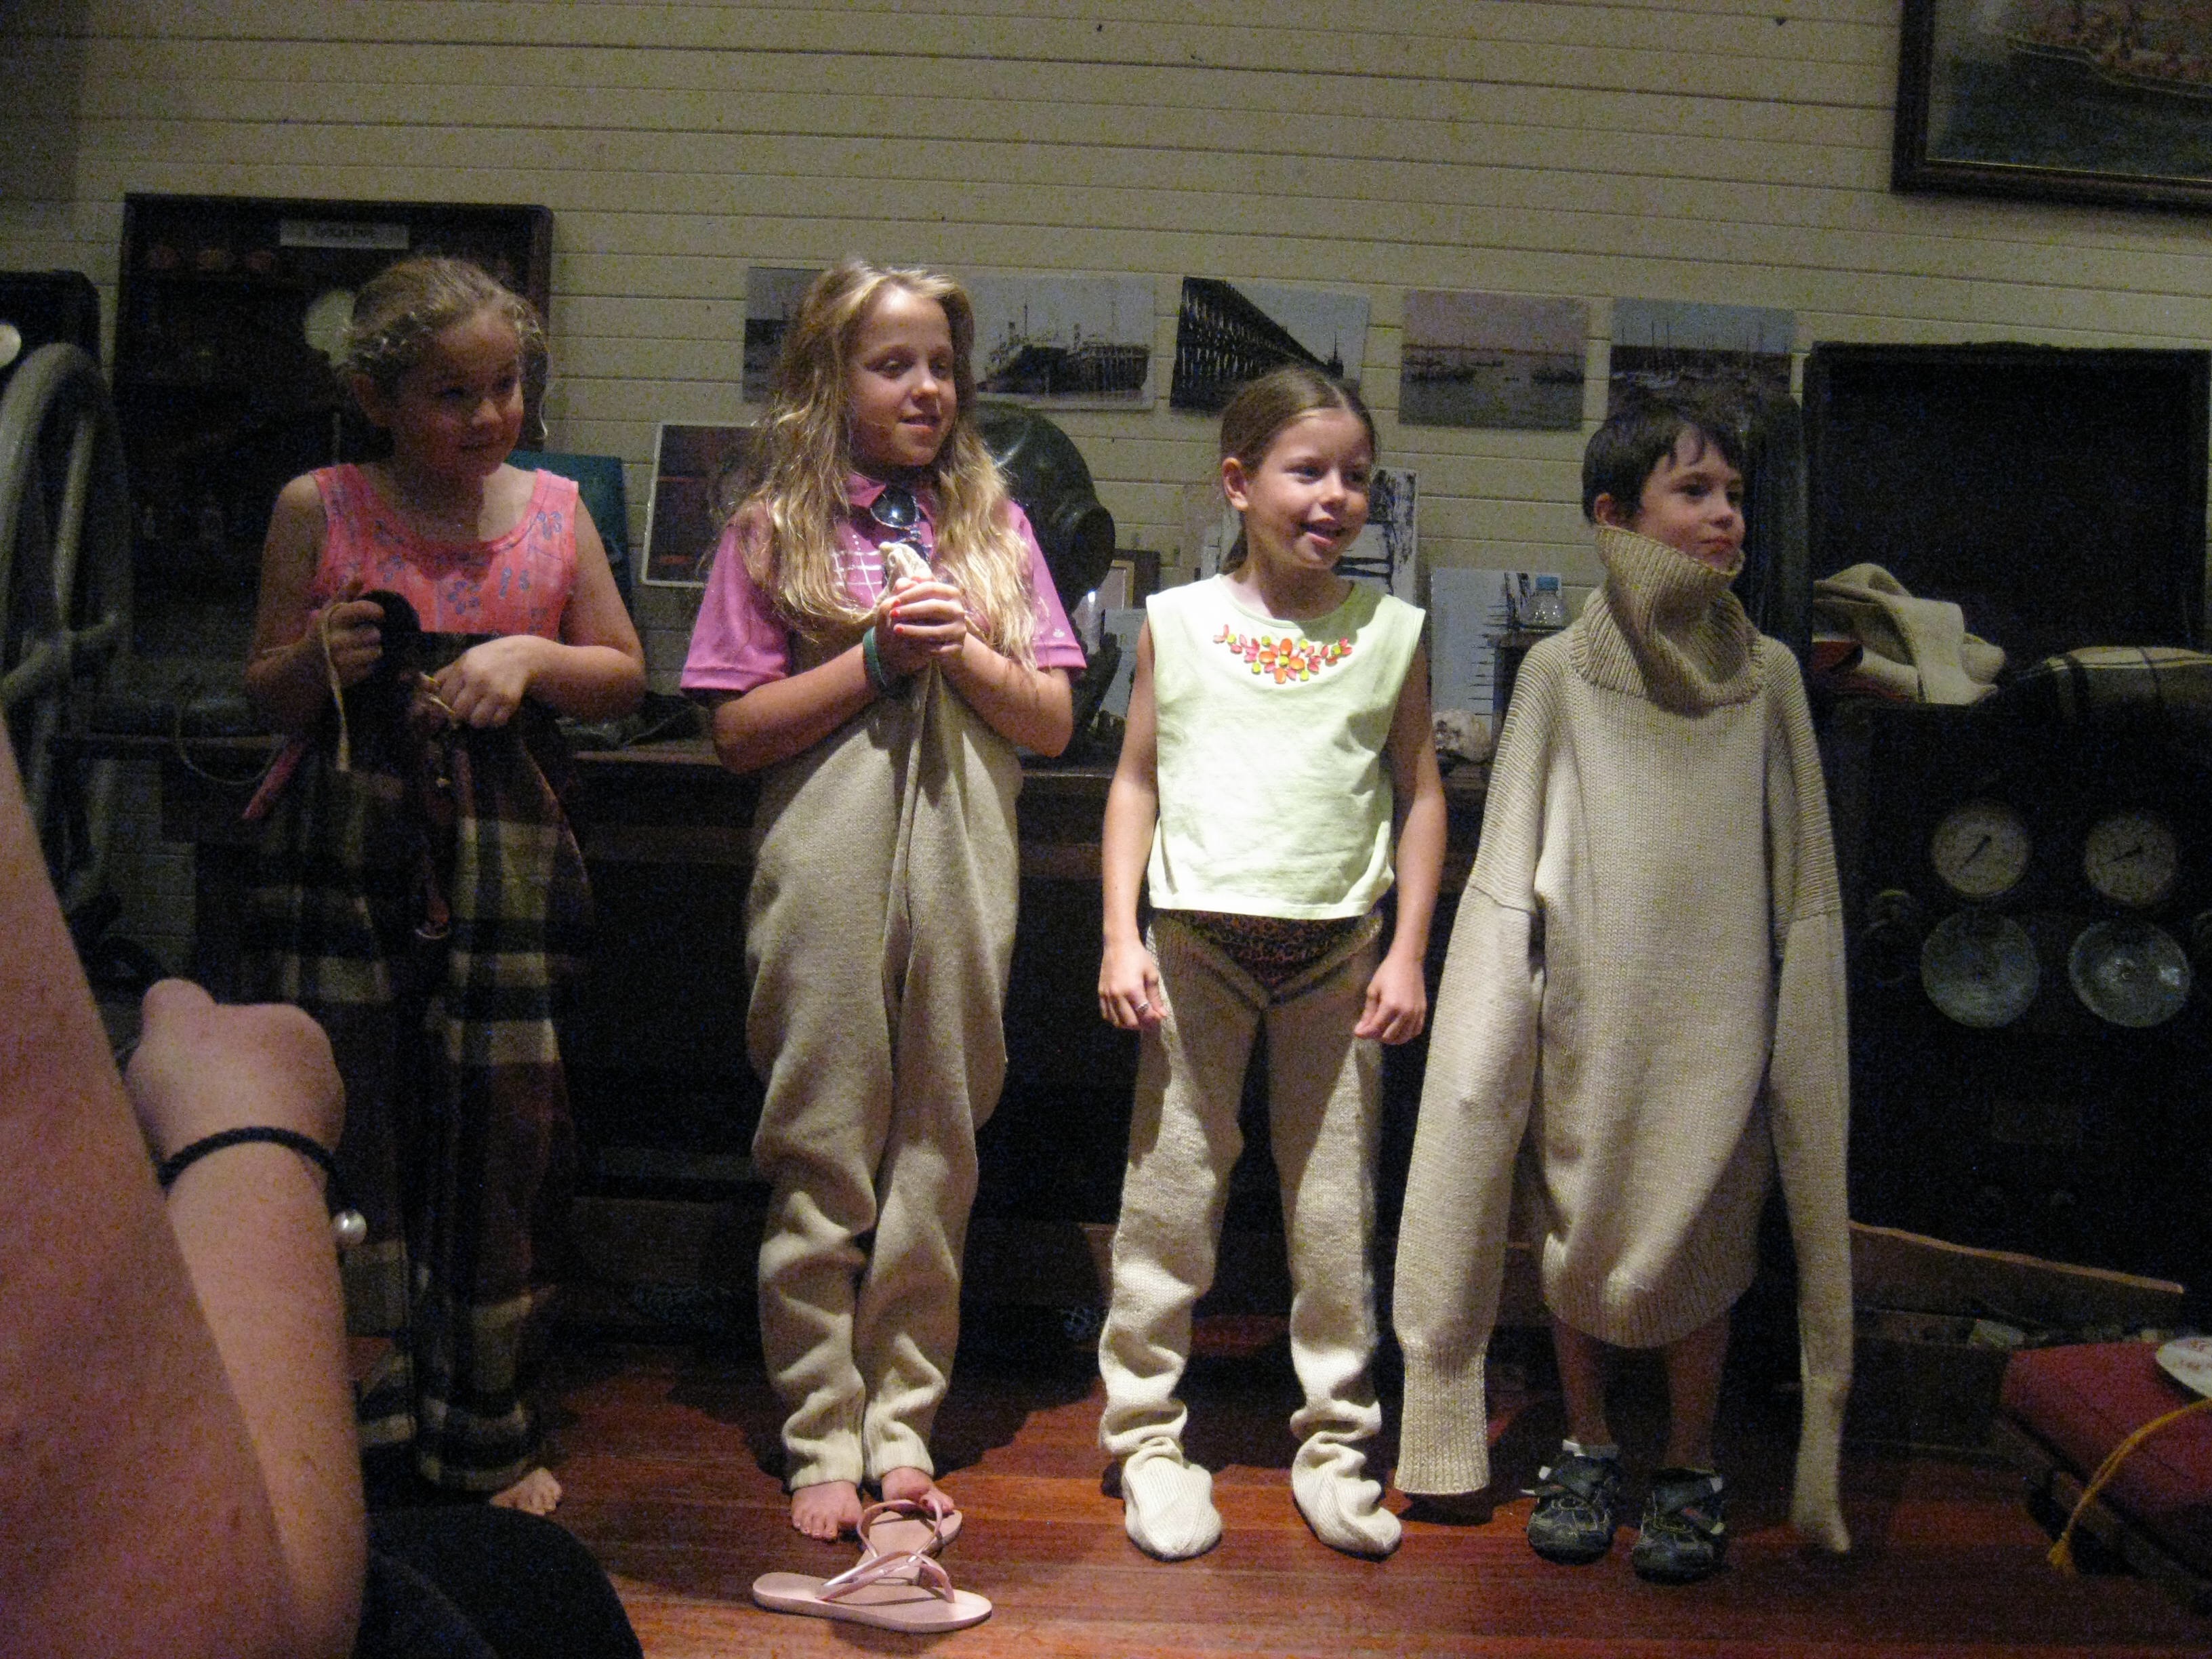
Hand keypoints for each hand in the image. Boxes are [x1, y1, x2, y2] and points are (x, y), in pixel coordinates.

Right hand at [124, 980, 344, 1163]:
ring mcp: (323, 1128)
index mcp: (298, 1028)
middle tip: (172, 1109)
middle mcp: (323, 1074)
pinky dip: (234, 1163)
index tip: (172, 1065)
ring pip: (258, 1122)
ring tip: (185, 1145)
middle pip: (253, 1077)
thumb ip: (173, 998)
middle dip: (217, 1091)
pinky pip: (259, 1160)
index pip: (245, 1026)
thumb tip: (175, 1000)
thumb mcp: (172, 1016)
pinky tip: (207, 1171)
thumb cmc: (207, 1077)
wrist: (240, 1166)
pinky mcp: (310, 1174)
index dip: (201, 1043)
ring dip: (226, 1131)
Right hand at [316, 583, 384, 689]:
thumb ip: (346, 593)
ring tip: (357, 649)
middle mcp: (337, 641)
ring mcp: (343, 661)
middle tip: (360, 636)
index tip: (378, 615)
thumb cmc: (321, 634)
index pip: (365, 610)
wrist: (304, 666)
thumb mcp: (329, 611)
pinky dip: (368, 665)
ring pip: (377, 651)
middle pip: (375, 633)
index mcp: (332, 620)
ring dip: (372, 650)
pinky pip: (373, 667)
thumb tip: (361, 576)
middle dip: (371, 634)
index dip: (376, 612)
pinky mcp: (349, 677)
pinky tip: (355, 661)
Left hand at [431, 635, 538, 727]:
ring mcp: (496, 692)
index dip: (446, 704)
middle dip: (461, 714)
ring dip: (477, 719)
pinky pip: (496, 722)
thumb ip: (446, 675)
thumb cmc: (487, 659)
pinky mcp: (510, 701)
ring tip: (481, 711)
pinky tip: (495, 711)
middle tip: (467, 709)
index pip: (445, 698)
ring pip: (477, 721)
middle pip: (459, 712)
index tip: (453, 703)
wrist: (520, 656)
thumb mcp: (465, 660)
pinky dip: (494, 720)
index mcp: (463, 669)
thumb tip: (427, 692)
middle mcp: (478, 680)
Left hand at [877, 578, 968, 675]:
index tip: (894, 602)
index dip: (911, 594)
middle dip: (911, 611)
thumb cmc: (924, 612)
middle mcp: (958, 611)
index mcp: (951, 593)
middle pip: (934, 607)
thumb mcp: (917, 598)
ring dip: (914, 630)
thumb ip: (911, 586)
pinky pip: (938, 649)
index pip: (930, 588)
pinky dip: (922, 647)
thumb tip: (910, 580)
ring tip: (896, 630)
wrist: (940, 638)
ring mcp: (959, 630)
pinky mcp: (957, 647)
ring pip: (936, 631)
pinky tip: (908, 645)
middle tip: (892, 614)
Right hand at [1099, 937, 1165, 1030]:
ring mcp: (1107, 995)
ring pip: (1117, 1022)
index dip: (1154, 1020)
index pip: (1144, 1014)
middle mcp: (1117, 995)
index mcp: (1132, 990)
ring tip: (1138, 1018)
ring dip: (1129, 1024)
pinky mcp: (1100, 994)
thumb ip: (1155, 997)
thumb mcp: (1151, 975)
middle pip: (1130, 1022)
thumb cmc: (1138, 957)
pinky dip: (1116, 1019)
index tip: (1160, 1017)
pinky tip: (1124, 1014)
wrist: (1118, 944)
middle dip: (1143, 1024)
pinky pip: (1106, 1015)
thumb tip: (1162, 1015)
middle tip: (1150, 1020)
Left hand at [1355, 951, 1426, 1043]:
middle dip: (1376, 1036)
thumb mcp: (1373, 991)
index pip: (1376, 1029)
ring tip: (1382, 1029)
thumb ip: (1368, 1013)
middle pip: (1389, 1037)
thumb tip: (1360, 1031)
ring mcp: (1416, 1014)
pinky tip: (1397, 1028)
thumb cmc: (1387, 973)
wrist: (1408, 961)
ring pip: (1403, 1038)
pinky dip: (1405, 1034)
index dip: (1365, 1033)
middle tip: (1370, 1028)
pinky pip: (1415, 1032)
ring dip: (1390, 1038)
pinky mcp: (1423, 1012)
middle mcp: (1405, 1013)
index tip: (1357, 1032)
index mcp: (1391, 1006)